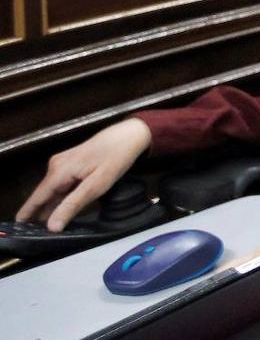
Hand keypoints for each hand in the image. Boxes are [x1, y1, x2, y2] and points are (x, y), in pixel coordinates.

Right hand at [16, 118, 151, 231]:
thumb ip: (72, 205)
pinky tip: (62, 209)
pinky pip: (62, 185)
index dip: (27, 214)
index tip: (19, 230)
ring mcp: (63, 164)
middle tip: (38, 234)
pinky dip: (62, 197)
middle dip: (41, 213)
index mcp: (59, 171)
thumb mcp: (96, 185)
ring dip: (52, 206)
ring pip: (54, 191)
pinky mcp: (71, 164)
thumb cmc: (116, 158)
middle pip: (45, 196)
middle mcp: (56, 166)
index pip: (37, 198)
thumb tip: (52, 226)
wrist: (129, 135)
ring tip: (49, 227)